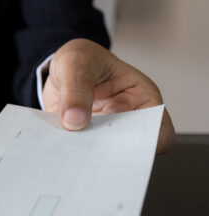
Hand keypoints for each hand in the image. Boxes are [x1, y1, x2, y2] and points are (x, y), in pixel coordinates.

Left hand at [43, 39, 174, 153]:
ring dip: (86, 156)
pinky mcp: (83, 139)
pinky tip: (57, 150)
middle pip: (129, 149)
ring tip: (68, 152)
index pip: (159, 130)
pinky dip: (69, 153)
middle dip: (111, 154)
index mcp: (140, 97)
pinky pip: (79, 152)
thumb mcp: (77, 62)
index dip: (148, 144)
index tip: (122, 146)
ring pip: (103, 155)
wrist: (58, 68)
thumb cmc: (81, 59)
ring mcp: (104, 132)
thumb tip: (74, 120)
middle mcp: (126, 119)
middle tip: (88, 151)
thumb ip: (76, 88)